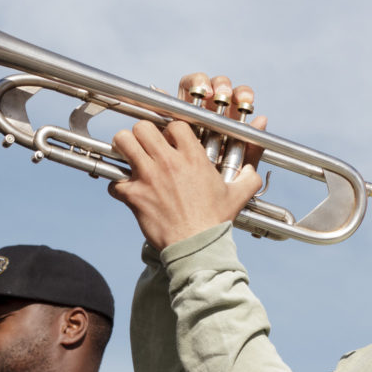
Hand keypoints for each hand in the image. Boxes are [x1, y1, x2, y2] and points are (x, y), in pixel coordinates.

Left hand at [108, 74, 267, 249]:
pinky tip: (128, 192)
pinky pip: (115, 181)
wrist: (196, 247)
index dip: (170, 129)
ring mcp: (148, 177)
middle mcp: (169, 162)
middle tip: (144, 145)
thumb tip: (256, 166)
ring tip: (129, 157)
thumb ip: (250, 174)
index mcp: (193, 157)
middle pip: (143, 126)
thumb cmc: (216, 222)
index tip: (169, 139)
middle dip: (141, 133)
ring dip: (123, 148)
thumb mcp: (238, 194)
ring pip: (123, 142)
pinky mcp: (134, 196)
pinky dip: (118, 186)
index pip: (175, 124)